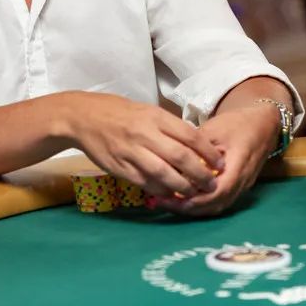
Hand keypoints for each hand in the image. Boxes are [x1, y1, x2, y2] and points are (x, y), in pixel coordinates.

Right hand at [67, 92, 223, 198]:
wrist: (85, 117)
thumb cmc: (121, 113)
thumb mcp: (148, 112)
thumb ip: (169, 128)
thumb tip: (195, 146)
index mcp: (155, 117)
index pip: (190, 136)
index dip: (208, 152)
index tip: (220, 163)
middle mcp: (145, 134)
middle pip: (181, 157)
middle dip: (200, 174)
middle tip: (212, 184)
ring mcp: (132, 152)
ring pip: (164, 174)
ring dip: (183, 187)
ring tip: (194, 193)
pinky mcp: (120, 168)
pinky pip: (145, 183)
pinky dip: (161, 190)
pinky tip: (170, 194)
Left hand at [160, 103, 280, 216]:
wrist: (263, 124)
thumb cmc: (237, 123)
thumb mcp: (213, 129)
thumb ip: (195, 147)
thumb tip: (173, 163)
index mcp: (239, 165)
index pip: (219, 191)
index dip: (196, 199)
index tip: (173, 198)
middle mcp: (243, 181)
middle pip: (217, 203)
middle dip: (190, 207)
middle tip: (165, 203)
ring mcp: (243, 186)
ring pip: (219, 205)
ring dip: (196, 208)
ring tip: (171, 203)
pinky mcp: (239, 186)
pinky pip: (221, 200)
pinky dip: (203, 203)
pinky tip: (186, 199)